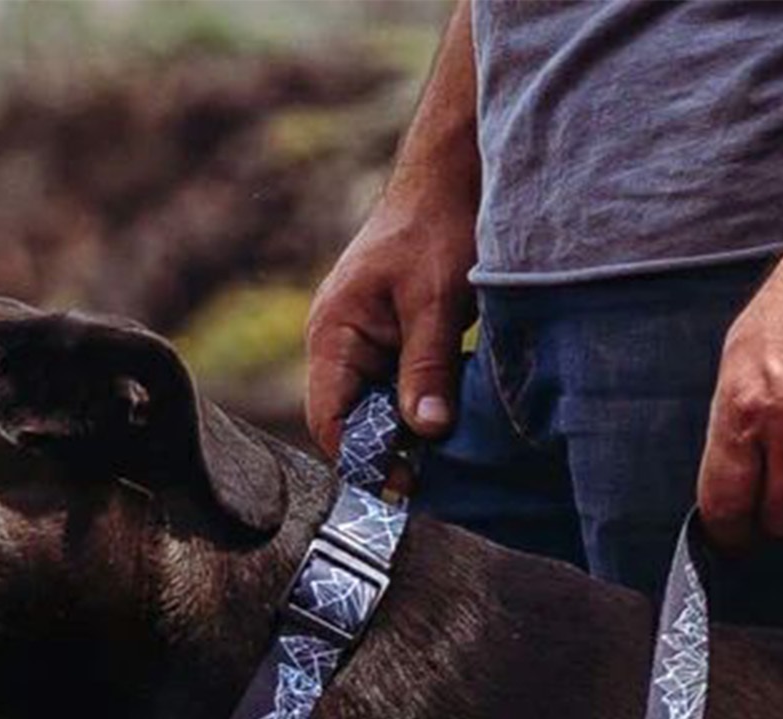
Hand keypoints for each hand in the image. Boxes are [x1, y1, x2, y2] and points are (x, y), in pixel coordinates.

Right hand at [306, 184, 477, 456]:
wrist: (453, 171)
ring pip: (378, 408)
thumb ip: (426, 369)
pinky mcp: (390, 339)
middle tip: (437, 475)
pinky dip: (421, 406)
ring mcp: (362, 342)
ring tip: (449, 450)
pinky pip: (397, 389)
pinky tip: (452, 416)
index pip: (329, 421)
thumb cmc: (438, 224)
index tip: (405, 483)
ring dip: (410, 429)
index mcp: (332, 334)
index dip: (362, 459)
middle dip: (390, 449)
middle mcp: (338, 343)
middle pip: (353, 422)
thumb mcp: (436, 302)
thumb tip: (425, 432)